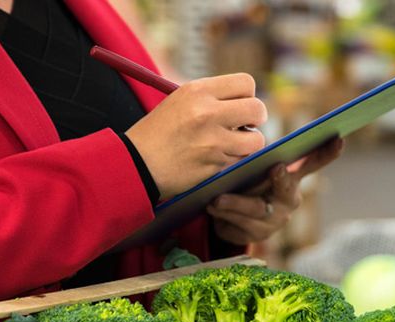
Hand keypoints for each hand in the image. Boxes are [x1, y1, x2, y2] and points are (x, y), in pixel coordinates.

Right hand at [125, 73, 266, 199]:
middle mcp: (207, 113)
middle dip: (256, 119)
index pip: (246, 83)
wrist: (136, 163)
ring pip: (256, 140)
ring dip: (248, 144)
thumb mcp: (179, 101)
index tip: (240, 105)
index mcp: (197, 91)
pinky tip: (217, 158)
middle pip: (257, 109)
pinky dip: (234, 160)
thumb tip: (246, 101)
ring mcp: (213, 141)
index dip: (248, 95)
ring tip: (232, 144)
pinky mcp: (214, 165)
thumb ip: (211, 97)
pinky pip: (240, 160)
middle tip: (246, 126)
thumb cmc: (158, 132)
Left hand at [207, 137, 343, 244]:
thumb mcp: (253, 166)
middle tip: (277, 167)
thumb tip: (243, 133)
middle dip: (281, 180)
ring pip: (256, 212)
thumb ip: (256, 156)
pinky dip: (223, 218)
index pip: (313, 163)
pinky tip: (211, 209)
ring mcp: (273, 222)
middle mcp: (288, 201)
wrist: (229, 215)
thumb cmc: (245, 181)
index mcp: (292, 178)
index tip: (337, 139)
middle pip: (286, 191)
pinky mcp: (255, 237)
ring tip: (216, 200)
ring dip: (236, 205)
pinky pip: (238, 227)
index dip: (327, 153)